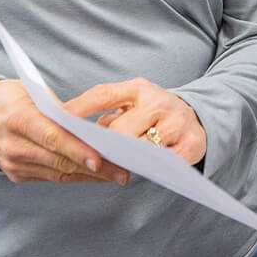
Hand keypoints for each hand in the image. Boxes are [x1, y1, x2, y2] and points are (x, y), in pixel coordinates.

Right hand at [0, 80, 129, 184]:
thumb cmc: (4, 98)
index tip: (101, 159)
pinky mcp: (17, 175)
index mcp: (17, 119)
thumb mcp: (29, 90)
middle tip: (123, 171)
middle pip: (60, 160)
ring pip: (59, 173)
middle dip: (95, 168)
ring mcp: (15, 164)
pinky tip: (96, 174)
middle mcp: (14, 146)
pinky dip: (75, 176)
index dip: (78, 150)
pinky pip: (52, 177)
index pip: (53, 137)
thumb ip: (57, 108)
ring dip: (90, 176)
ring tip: (117, 174)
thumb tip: (87, 125)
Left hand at [67, 78, 207, 166]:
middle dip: (103, 145)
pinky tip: (141, 169)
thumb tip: (80, 133)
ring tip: (114, 164)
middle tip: (89, 156)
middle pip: (119, 130)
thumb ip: (108, 114)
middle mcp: (159, 102)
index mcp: (139, 88)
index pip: (103, 94)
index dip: (79, 107)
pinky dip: (149, 168)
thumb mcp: (132, 104)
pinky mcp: (190, 145)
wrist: (199, 118)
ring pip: (139, 149)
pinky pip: (161, 164)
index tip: (58, 118)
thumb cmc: (154, 113)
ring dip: (124, 159)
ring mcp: (177, 123)